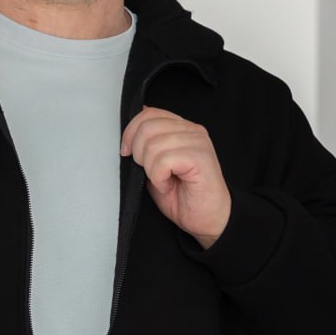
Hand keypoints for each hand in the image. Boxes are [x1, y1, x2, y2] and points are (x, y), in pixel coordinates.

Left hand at [120, 106, 230, 247]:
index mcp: (182, 129)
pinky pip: (164, 161)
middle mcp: (192, 131)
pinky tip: (168, 185)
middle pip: (148, 127)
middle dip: (139, 153)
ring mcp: (198, 143)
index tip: (126, 152)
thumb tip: (130, 134)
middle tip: (150, 173)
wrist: (209, 220)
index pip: (149, 114)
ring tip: (163, 181)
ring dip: (151, 170)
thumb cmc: (185, 197)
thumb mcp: (155, 168)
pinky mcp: (200, 158)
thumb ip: (146, 148)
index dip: (131, 132)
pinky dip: (159, 178)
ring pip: (153, 145)